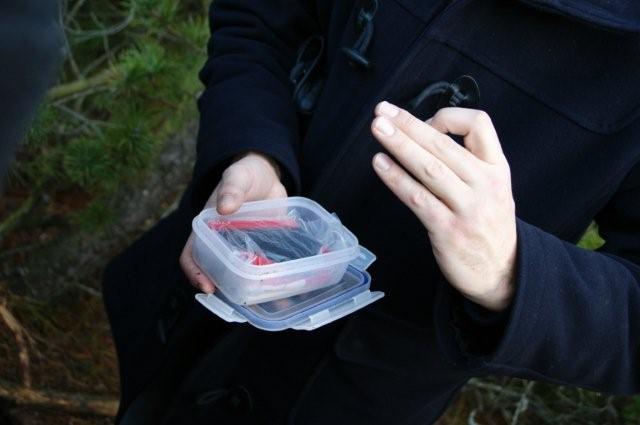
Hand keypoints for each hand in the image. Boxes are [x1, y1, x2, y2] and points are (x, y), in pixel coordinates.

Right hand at [179, 152, 286, 292]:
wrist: (268, 174)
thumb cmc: (245, 173)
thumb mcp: (237, 176)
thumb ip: (232, 188)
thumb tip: (225, 206)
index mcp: (207, 229)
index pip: (192, 255)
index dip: (196, 273)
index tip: (207, 287)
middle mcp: (222, 244)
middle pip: (218, 272)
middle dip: (228, 289)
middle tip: (244, 300)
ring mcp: (244, 249)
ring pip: (243, 276)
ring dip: (254, 290)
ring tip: (269, 299)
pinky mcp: (264, 250)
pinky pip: (265, 269)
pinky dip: (273, 280)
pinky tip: (287, 291)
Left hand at [370, 102, 516, 310]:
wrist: (502, 273)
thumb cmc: (488, 225)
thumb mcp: (493, 187)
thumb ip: (468, 162)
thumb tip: (423, 134)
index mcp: (497, 168)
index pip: (479, 124)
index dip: (448, 117)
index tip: (423, 122)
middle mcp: (484, 184)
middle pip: (443, 144)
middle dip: (409, 125)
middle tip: (383, 111)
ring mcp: (467, 208)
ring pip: (429, 167)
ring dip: (399, 145)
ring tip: (378, 129)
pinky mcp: (448, 230)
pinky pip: (417, 198)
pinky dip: (396, 178)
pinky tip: (380, 164)